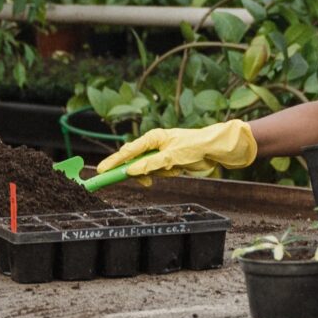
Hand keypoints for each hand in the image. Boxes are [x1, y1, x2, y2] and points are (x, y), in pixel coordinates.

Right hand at [95, 120, 257, 179]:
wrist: (215, 150)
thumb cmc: (195, 146)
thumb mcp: (172, 157)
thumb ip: (150, 164)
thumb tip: (131, 170)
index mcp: (152, 137)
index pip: (128, 151)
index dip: (113, 162)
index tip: (101, 171)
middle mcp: (154, 144)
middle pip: (133, 160)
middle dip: (132, 171)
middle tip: (125, 180)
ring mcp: (160, 154)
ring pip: (145, 168)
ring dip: (153, 174)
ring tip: (169, 170)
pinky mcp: (166, 162)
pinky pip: (156, 172)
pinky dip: (162, 175)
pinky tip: (174, 171)